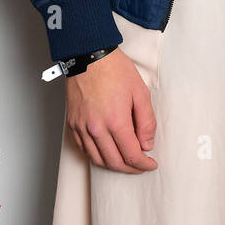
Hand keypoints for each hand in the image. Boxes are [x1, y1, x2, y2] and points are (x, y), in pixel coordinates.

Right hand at [65, 47, 157, 173]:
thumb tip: (146, 144)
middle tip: (141, 165)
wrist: (89, 56)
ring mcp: (82, 127)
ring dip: (114, 164)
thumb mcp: (140, 92)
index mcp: (116, 121)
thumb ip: (146, 121)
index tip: (151, 164)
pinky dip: (97, 155)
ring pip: (98, 159)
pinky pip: (84, 149)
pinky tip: (107, 151)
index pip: (131, 155)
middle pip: (114, 162)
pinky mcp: (73, 124)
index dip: (143, 164)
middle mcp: (96, 128)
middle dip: (131, 168)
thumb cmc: (115, 70)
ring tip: (125, 160)